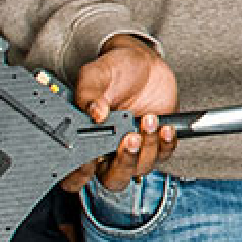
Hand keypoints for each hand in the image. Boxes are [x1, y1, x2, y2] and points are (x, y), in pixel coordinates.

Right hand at [75, 35, 179, 190]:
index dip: (80, 174)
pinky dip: (165, 143)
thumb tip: (94, 113)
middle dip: (124, 163)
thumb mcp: (94, 75)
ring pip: (140, 168)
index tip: (91, 157)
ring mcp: (133, 148)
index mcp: (84, 141)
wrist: (142, 62)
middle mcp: (107, 150)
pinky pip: (163, 155)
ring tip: (148, 119)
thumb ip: (88, 94)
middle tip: (129, 138)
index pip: (76, 174)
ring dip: (147, 146)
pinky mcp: (155, 142)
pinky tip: (163, 125)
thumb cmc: (113, 71)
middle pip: (113, 179)